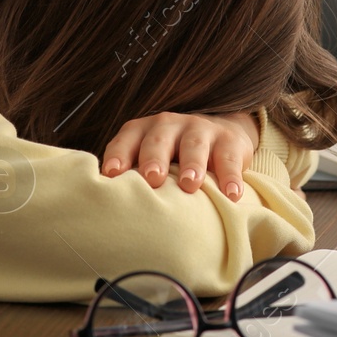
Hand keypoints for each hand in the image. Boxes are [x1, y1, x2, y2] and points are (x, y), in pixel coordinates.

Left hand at [102, 111, 259, 199]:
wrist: (222, 135)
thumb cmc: (173, 158)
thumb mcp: (152, 160)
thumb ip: (133, 177)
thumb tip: (105, 210)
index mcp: (144, 131)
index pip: (127, 140)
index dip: (119, 155)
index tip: (111, 174)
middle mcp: (169, 126)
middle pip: (158, 140)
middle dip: (153, 158)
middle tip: (152, 178)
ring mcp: (200, 130)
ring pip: (193, 145)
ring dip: (191, 165)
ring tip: (190, 185)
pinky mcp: (229, 141)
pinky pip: (229, 158)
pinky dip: (230, 176)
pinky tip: (231, 194)